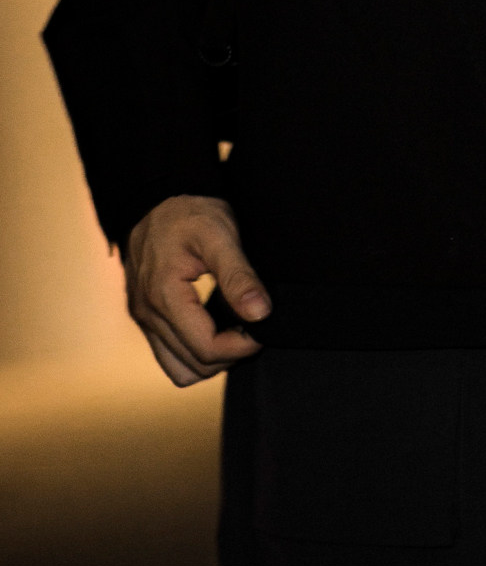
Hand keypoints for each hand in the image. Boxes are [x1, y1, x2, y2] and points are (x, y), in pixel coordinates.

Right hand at [124, 194, 270, 386]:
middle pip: (193, 366)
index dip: (241, 346)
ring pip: (178, 369)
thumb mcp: (219, 234)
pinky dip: (193, 351)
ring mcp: (143, 318)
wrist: (155, 196)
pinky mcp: (145, 316)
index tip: (262, 327)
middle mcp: (148, 314)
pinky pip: (168, 354)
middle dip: (229, 354)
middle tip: (253, 327)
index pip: (206, 349)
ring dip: (210, 359)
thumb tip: (261, 314)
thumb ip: (239, 276)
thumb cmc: (188, 211)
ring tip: (234, 330)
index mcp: (164, 296)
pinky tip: (215, 326)